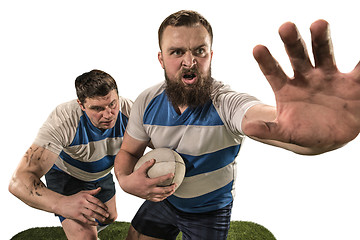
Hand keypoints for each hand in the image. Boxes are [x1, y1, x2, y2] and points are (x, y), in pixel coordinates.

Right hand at [55, 187, 108, 225]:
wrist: (61, 204)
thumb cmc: (73, 198)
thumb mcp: (82, 193)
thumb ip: (92, 192)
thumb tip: (100, 188)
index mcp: (85, 196)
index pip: (97, 201)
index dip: (103, 205)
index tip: (106, 209)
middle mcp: (83, 202)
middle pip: (95, 208)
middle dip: (103, 212)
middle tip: (107, 215)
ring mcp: (79, 209)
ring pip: (92, 214)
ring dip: (99, 217)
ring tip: (103, 219)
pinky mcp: (76, 215)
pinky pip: (86, 220)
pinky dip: (92, 222)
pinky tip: (96, 223)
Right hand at [122, 159, 175, 201]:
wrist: (126, 186)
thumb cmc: (133, 176)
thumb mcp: (140, 169)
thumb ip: (147, 164)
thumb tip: (154, 159)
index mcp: (148, 183)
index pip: (160, 180)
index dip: (167, 177)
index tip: (172, 174)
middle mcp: (149, 190)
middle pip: (163, 191)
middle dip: (170, 188)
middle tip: (175, 185)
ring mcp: (148, 195)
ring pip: (161, 196)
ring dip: (168, 194)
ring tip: (173, 190)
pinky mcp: (147, 198)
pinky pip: (156, 200)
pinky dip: (162, 198)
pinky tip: (165, 195)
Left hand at [248, 20, 359, 148]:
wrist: (330, 137)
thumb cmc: (304, 132)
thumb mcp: (286, 133)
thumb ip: (269, 130)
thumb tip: (247, 128)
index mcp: (287, 88)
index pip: (273, 72)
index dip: (265, 61)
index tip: (257, 48)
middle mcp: (305, 77)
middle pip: (297, 56)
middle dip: (291, 42)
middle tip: (285, 27)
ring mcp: (327, 76)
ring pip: (323, 53)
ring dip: (320, 39)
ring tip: (318, 24)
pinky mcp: (350, 81)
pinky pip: (357, 68)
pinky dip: (359, 61)